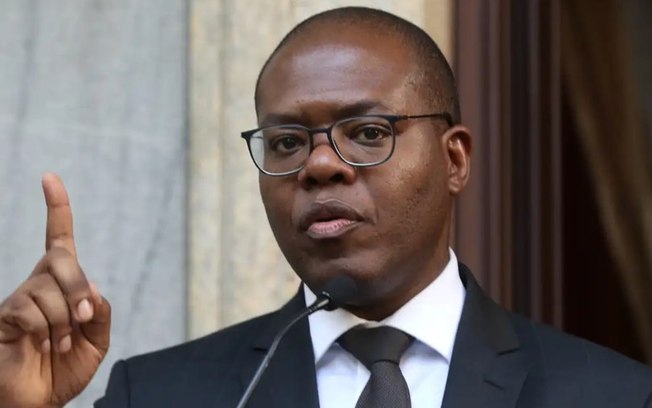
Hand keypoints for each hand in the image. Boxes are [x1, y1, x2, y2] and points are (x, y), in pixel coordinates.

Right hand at [0, 173, 110, 407]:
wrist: (38, 403)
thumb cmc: (64, 370)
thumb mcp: (96, 342)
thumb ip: (100, 314)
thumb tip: (93, 289)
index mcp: (63, 286)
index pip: (59, 239)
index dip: (57, 208)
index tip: (49, 178)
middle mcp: (39, 285)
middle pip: (61, 257)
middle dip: (77, 286)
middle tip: (84, 316)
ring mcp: (19, 300)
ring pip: (48, 287)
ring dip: (64, 319)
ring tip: (61, 343)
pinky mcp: (4, 317)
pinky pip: (30, 308)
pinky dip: (46, 330)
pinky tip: (43, 345)